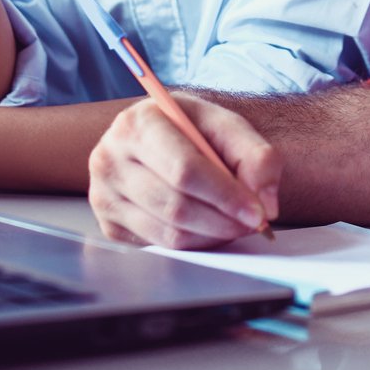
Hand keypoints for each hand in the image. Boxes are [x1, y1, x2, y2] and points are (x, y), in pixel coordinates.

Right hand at [88, 94, 281, 247]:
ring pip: (169, 233)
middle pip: (176, 206)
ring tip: (234, 222)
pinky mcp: (109, 226)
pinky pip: (160, 247)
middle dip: (223, 221)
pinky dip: (193, 243)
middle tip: (253, 222)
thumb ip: (257, 156)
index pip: (184, 170)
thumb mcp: (227, 126)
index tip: (258, 212)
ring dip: (212, 235)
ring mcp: (103, 195)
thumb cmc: (192, 130)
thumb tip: (265, 204)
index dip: (225, 195)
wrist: (158, 137)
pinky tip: (207, 225)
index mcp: (137, 123)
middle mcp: (109, 158)